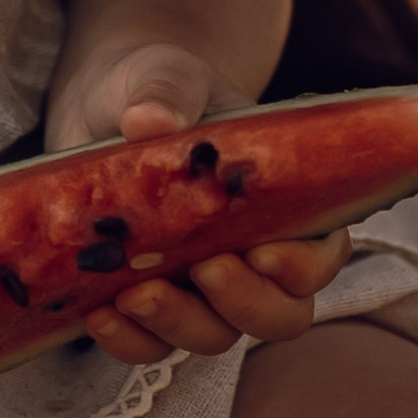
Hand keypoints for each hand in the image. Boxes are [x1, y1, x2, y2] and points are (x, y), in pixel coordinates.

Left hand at [47, 42, 352, 371]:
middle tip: (204, 269)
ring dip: (181, 325)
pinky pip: (150, 344)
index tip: (261, 250)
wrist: (101, 102)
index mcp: (281, 200)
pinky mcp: (144, 298)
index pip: (320, 254)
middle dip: (246, 304)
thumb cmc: (155, 83)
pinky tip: (96, 313)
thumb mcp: (164, 72)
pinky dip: (129, 340)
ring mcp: (198, 284)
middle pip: (280, 313)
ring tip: (134, 294)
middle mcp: (250, 252)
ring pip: (216, 335)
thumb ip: (168, 90)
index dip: (302, 266)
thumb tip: (149, 118)